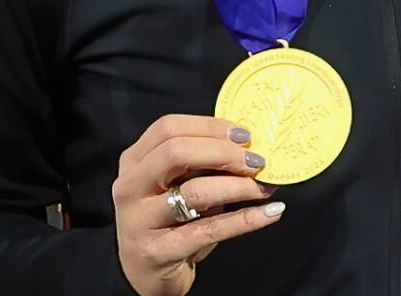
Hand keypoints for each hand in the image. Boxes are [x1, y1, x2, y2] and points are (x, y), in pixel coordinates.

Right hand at [113, 114, 284, 295]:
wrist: (145, 274)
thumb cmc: (166, 219)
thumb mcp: (172, 183)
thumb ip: (197, 160)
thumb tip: (245, 143)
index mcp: (134, 161)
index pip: (169, 128)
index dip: (209, 126)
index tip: (243, 135)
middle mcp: (131, 187)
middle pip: (177, 152)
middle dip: (224, 152)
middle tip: (256, 161)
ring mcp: (140, 221)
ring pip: (195, 191)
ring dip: (238, 186)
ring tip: (265, 186)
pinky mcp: (158, 252)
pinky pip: (210, 230)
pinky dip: (245, 219)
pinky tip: (269, 213)